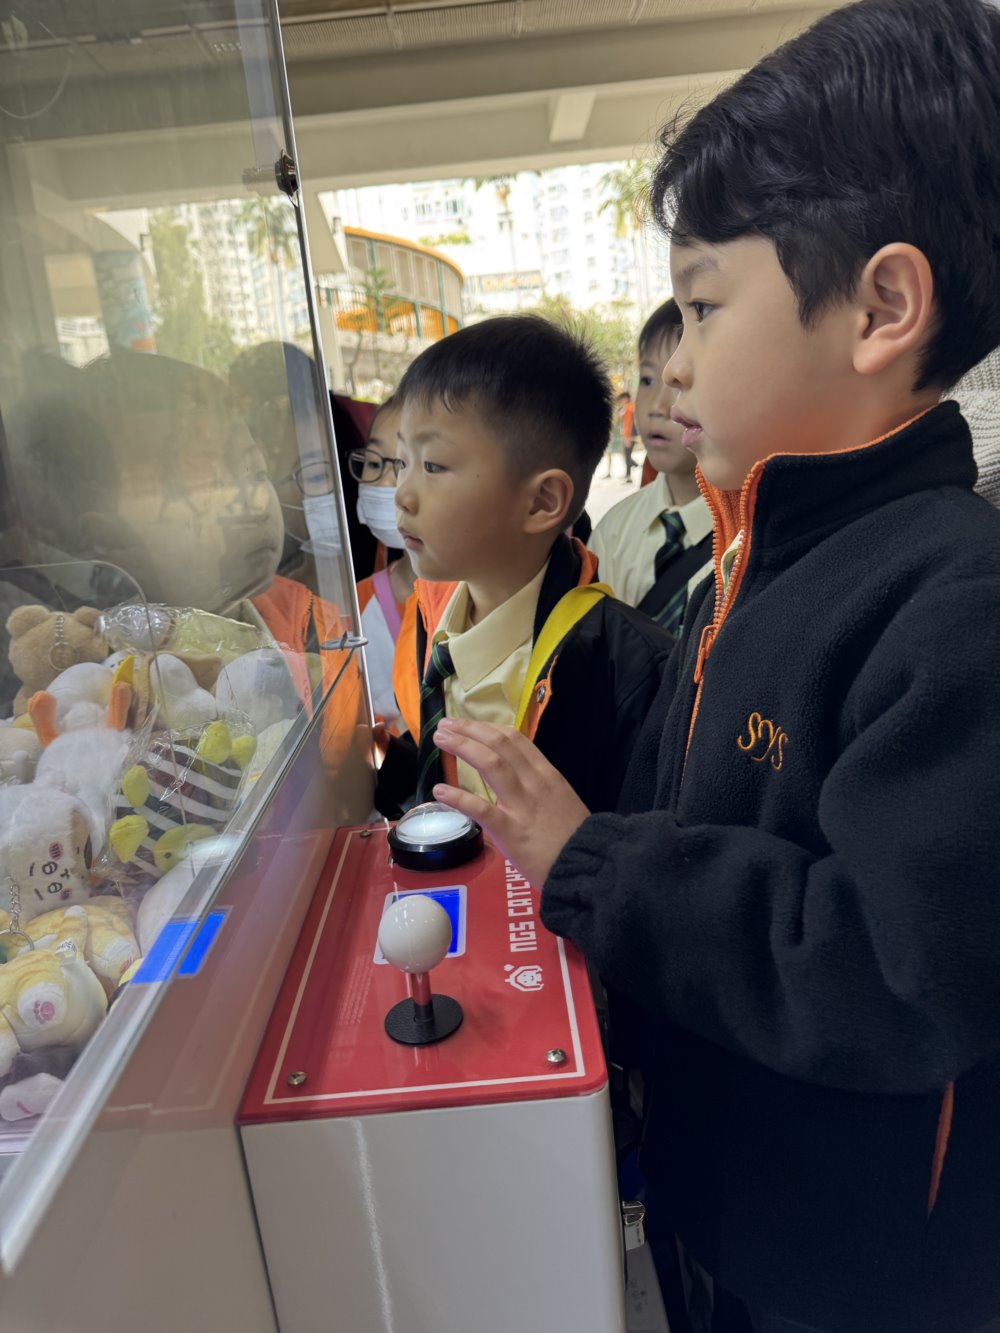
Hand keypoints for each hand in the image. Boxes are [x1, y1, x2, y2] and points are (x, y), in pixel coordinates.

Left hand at [431, 718, 589, 886]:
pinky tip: (440, 791)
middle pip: (499, 744)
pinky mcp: (511, 831)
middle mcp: (535, 782)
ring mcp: (522, 805)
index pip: (515, 739)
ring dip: (462, 747)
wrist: (588, 865)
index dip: (487, 727)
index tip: (467, 724)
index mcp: (547, 774)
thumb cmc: (575, 838)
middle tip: (446, 725)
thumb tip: (510, 785)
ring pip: (491, 764)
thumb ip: (536, 789)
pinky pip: (481, 809)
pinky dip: (458, 797)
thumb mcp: (560, 801)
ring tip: (441, 740)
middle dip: (469, 730)